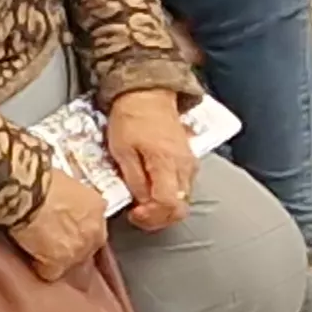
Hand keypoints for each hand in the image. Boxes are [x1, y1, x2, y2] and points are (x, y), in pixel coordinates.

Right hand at [15, 168, 111, 277]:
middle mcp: (94, 230)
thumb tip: (61, 203)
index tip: (65, 227)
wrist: (25, 191)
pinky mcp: (59, 263)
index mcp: (97, 207)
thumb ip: (71, 198)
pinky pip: (50, 272)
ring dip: (55, 258)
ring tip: (37, 248)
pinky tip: (29, 256)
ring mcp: (78, 249)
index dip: (77, 228)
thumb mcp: (64, 181)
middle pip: (87, 248)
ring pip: (70, 263)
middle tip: (50, 239)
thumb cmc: (38, 179)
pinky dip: (40, 267)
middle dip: (71, 246)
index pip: (94, 227)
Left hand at [102, 89, 196, 229]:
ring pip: (184, 199)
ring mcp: (190, 164)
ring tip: (143, 204)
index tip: (134, 214)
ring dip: (164, 208)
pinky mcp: (189, 160)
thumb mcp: (122, 150)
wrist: (148, 94)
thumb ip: (134, 179)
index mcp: (167, 164)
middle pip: (180, 207)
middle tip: (138, 215)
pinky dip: (170, 196)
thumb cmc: (131, 119)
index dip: (151, 217)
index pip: (169, 205)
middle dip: (159, 218)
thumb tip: (141, 202)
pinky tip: (153, 191)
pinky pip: (183, 187)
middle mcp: (185, 167)